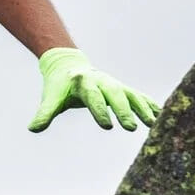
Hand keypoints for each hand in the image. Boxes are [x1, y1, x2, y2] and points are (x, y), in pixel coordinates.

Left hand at [30, 47, 159, 132]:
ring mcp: (114, 84)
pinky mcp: (122, 88)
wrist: (69, 66)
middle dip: (123, 111)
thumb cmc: (59, 86)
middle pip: (114, 95)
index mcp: (83, 83)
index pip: (92, 97)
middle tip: (131, 128)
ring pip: (130, 95)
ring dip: (142, 109)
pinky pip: (138, 96)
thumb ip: (45, 113)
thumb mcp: (52, 97)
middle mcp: (102, 81)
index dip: (100, 111)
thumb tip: (33, 128)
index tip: (107, 126)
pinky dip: (149, 105)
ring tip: (152, 124)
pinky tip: (161, 116)